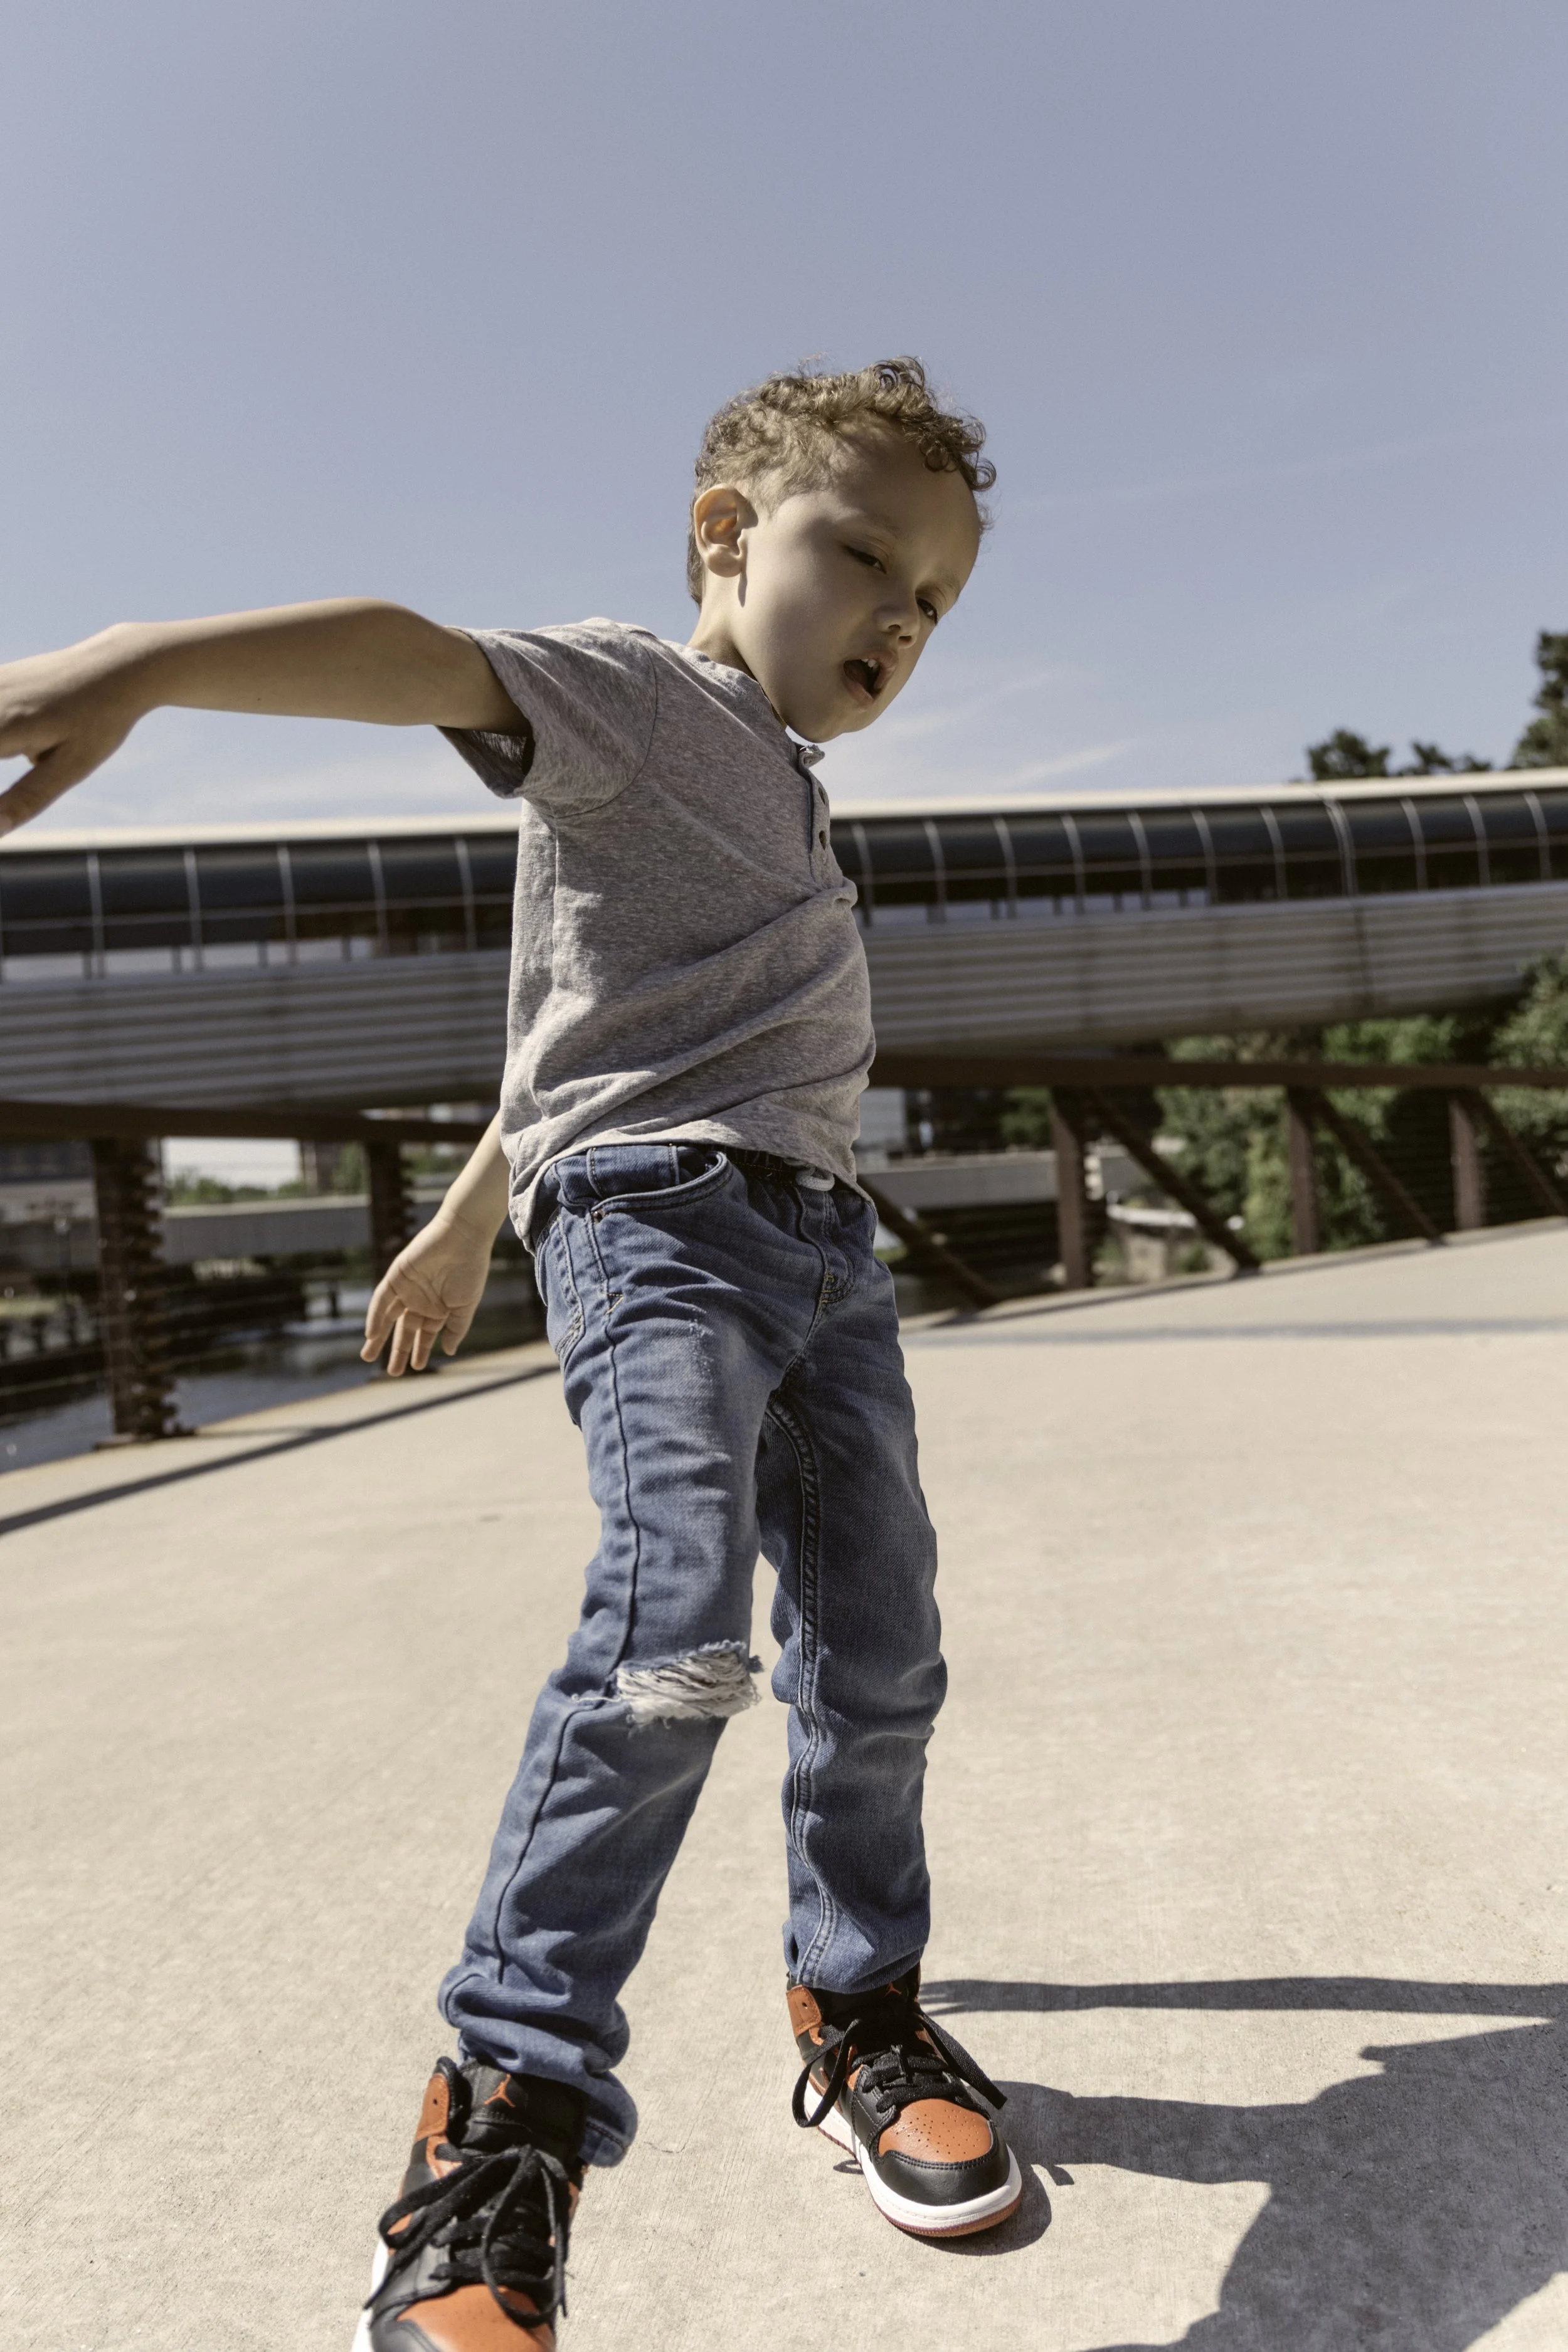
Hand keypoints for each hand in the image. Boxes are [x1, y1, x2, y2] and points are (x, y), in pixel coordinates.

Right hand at [0, 629, 149, 834]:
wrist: (117, 666)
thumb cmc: (99, 721)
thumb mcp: (71, 767)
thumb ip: (27, 799)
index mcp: (1, 727)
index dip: (1, 786)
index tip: (40, 766)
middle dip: (14, 755)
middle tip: (51, 753)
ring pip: (0, 741)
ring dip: (10, 749)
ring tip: (51, 739)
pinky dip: (11, 734)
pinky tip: (43, 729)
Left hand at [361, 1213, 494, 1376]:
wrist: (463, 1237)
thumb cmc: (470, 1270)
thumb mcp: (465, 1306)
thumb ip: (456, 1329)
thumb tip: (450, 1351)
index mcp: (438, 1308)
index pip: (425, 1334)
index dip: (420, 1350)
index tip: (416, 1367)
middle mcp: (420, 1300)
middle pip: (404, 1329)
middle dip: (398, 1350)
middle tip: (392, 1372)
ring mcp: (407, 1289)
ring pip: (387, 1317)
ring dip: (378, 1337)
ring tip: (368, 1355)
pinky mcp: (396, 1276)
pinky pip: (381, 1299)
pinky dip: (375, 1316)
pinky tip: (371, 1333)